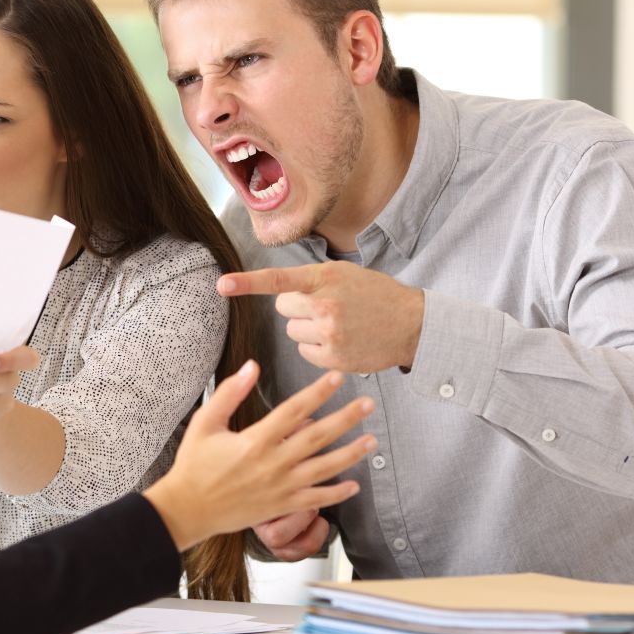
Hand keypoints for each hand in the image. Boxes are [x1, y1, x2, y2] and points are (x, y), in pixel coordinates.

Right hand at [143, 363, 375, 550]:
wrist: (188, 509)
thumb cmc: (194, 465)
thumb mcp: (206, 422)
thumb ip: (229, 393)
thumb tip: (251, 366)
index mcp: (255, 440)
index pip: (294, 410)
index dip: (318, 392)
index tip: (338, 378)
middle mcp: (272, 463)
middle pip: (318, 436)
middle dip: (346, 418)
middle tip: (368, 404)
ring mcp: (280, 487)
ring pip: (324, 468)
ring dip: (351, 453)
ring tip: (372, 440)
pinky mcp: (281, 507)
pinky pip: (316, 500)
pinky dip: (337, 494)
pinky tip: (354, 485)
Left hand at [219, 262, 424, 372]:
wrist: (412, 324)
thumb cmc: (376, 295)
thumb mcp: (346, 274)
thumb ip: (313, 279)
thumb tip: (281, 292)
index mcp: (325, 279)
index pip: (278, 280)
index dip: (247, 283)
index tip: (222, 285)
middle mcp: (325, 305)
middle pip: (282, 309)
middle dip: (297, 308)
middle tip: (325, 306)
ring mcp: (329, 334)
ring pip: (293, 332)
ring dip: (307, 329)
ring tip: (337, 324)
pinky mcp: (334, 358)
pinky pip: (305, 352)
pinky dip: (317, 348)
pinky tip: (340, 341)